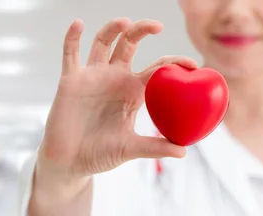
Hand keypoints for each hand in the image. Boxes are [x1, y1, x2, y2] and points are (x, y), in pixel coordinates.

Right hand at [37, 18, 196, 181]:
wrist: (69, 161)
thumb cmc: (100, 155)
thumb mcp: (129, 149)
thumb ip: (154, 147)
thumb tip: (183, 152)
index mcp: (133, 92)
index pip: (157, 68)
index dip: (174, 62)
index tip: (192, 64)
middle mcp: (114, 78)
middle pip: (130, 43)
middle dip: (142, 30)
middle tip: (158, 26)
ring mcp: (92, 76)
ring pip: (103, 42)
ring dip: (113, 28)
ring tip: (125, 22)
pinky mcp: (71, 80)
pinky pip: (70, 53)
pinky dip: (72, 37)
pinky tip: (78, 24)